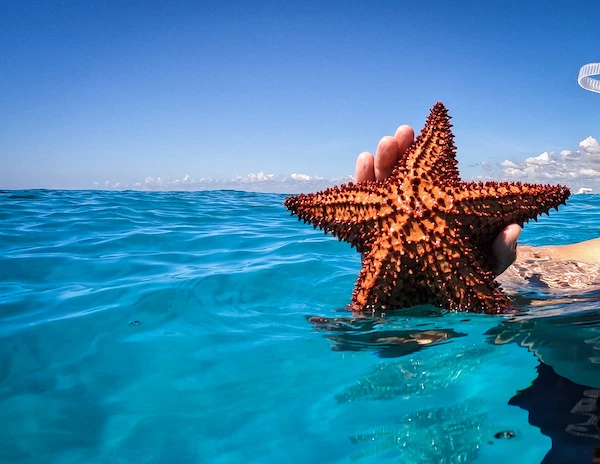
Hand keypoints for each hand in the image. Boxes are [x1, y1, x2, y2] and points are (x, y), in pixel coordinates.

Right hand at [354, 125, 519, 275]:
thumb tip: (513, 230)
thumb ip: (500, 253)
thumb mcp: (484, 268)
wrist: (425, 308)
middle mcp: (410, 208)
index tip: (416, 131)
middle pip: (402, 174)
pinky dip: (360, 181)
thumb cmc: (459, 283)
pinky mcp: (368, 234)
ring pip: (380, 185)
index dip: (421, 151)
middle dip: (399, 150)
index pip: (429, 175)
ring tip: (381, 146)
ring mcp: (387, 218)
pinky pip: (361, 205)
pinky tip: (362, 161)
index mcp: (437, 208)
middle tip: (400, 133)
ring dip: (379, 162)